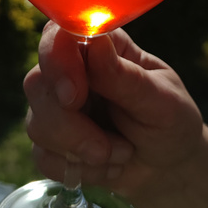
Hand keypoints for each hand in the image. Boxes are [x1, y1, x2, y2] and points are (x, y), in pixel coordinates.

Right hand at [24, 21, 202, 203]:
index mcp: (100, 46)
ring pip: (37, 124)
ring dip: (82, 151)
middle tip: (107, 148)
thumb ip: (126, 77)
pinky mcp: (50, 140)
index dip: (57, 62)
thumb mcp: (161, 100)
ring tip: (122, 154)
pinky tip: (107, 167)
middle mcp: (71, 70)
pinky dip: (80, 171)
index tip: (75, 96)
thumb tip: (97, 43)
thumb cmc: (170, 122)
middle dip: (70, 125)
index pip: (58, 36)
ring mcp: (56, 105)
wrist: (169, 167)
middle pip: (37, 84)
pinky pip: (43, 157)